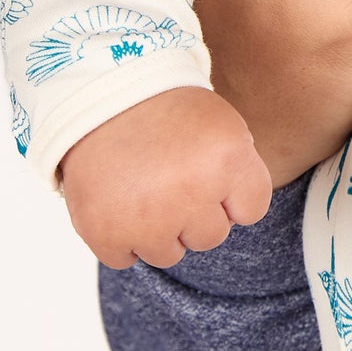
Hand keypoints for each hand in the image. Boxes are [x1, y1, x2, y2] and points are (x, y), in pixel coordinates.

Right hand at [59, 89, 272, 268]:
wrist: (100, 93)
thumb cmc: (167, 111)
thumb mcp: (223, 125)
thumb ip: (242, 174)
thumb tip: (237, 217)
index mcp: (228, 160)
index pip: (251, 211)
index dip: (230, 193)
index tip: (209, 172)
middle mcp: (191, 193)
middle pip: (210, 237)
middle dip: (193, 213)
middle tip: (169, 177)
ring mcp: (147, 218)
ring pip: (168, 254)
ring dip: (156, 230)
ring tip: (141, 187)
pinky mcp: (105, 232)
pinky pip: (124, 258)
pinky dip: (118, 237)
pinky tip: (116, 201)